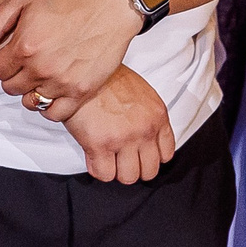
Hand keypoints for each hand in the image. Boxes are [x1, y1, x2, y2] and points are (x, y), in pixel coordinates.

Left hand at [0, 0, 142, 114]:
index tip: (7, 52)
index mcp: (24, 46)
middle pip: (10, 87)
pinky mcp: (83, 91)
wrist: (109, 4)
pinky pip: (56, 114)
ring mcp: (63, 83)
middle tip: (23, 62)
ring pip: (30, 102)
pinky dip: (48, 107)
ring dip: (28, 90)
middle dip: (12, 74)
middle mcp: (42, 68)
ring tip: (36, 75)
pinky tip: (50, 91)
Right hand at [64, 66, 175, 183]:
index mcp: (157, 116)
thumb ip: (146, 116)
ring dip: (116, 170)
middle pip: (149, 171)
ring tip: (106, 157)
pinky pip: (104, 174)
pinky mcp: (99, 144)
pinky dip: (97, 168)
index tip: (138, 153)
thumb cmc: (105, 78)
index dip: (149, 156)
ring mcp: (123, 139)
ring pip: (128, 177)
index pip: (166, 155)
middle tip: (120, 157)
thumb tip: (142, 137)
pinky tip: (93, 155)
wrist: (80, 69)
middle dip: (133, 166)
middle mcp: (144, 130)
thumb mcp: (139, 92)